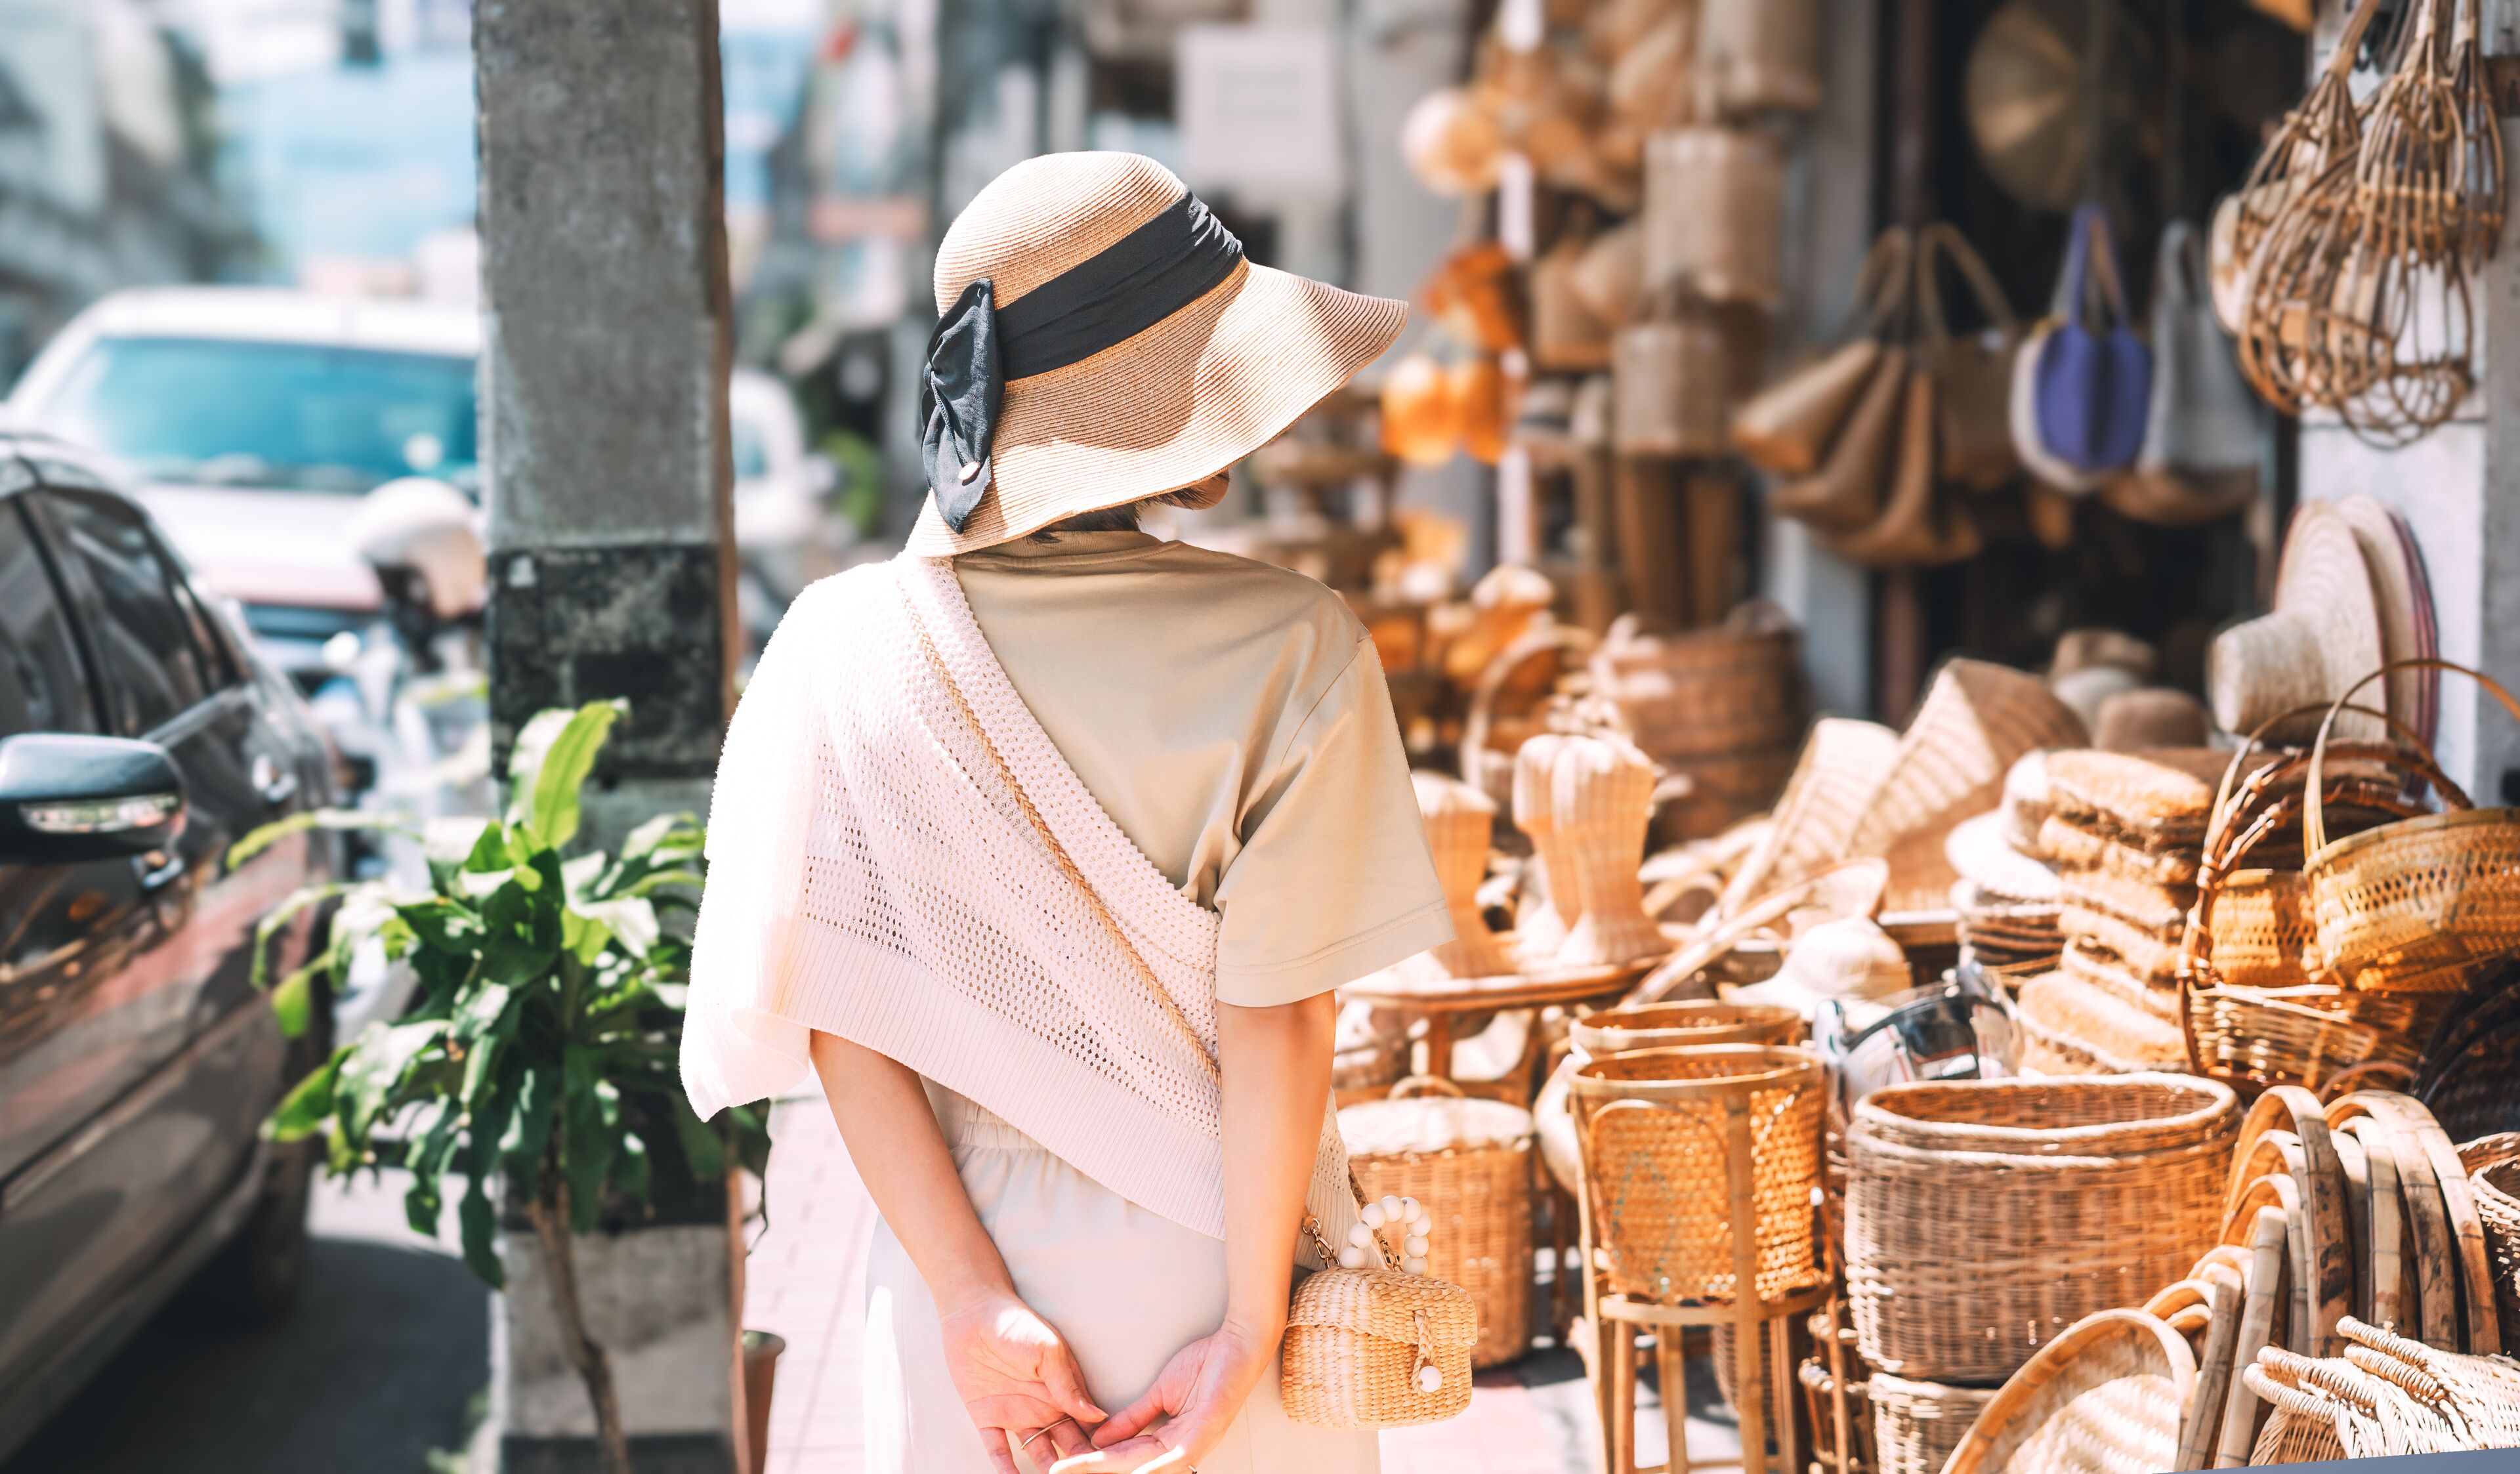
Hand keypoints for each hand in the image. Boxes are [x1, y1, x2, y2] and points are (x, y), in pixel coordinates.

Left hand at [937, 1290, 1105, 1472]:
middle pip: (1067, 1445)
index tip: (1109, 1461)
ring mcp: (1016, 1414)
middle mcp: (1044, 1407)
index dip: (1098, 1444)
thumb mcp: (1049, 1351)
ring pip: (1036, 1453)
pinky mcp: (987, 1417)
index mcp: (1064, 1391)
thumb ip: (1068, 1385)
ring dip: (1046, 1470)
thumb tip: (1098, 1416)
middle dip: (1077, 1463)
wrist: (972, 1313)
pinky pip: (997, 1450)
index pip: (1087, 1424)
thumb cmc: (1017, 1324)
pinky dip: (1005, 1469)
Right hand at [1046, 1317, 1277, 1472]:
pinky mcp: (1203, 1432)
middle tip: (1055, 1471)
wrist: (1239, 1343)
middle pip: (1128, 1466)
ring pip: (1144, 1466)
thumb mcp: (1160, 1392)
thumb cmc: (1207, 1365)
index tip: (1060, 1463)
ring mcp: (1193, 1443)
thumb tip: (1101, 1436)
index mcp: (1169, 1441)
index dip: (1091, 1461)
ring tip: (1074, 1469)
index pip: (1123, 1456)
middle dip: (1091, 1469)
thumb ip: (1133, 1417)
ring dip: (1107, 1468)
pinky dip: (1154, 1467)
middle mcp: (1180, 1450)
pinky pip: (1175, 1456)